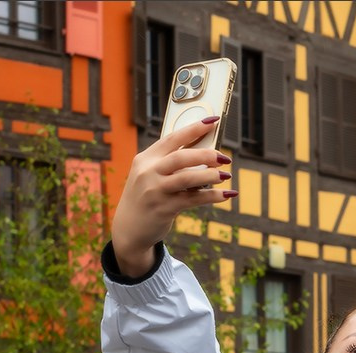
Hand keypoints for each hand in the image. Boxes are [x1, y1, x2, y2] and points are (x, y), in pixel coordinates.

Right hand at [111, 118, 235, 276]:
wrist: (129, 228)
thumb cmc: (147, 196)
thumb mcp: (150, 175)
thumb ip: (171, 164)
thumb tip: (205, 154)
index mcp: (146, 159)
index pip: (172, 139)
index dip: (194, 129)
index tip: (213, 121)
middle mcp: (148, 172)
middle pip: (181, 157)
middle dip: (205, 155)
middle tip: (224, 157)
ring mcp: (155, 191)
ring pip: (187, 178)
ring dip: (210, 176)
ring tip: (226, 175)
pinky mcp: (164, 209)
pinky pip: (192, 200)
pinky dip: (211, 196)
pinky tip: (227, 194)